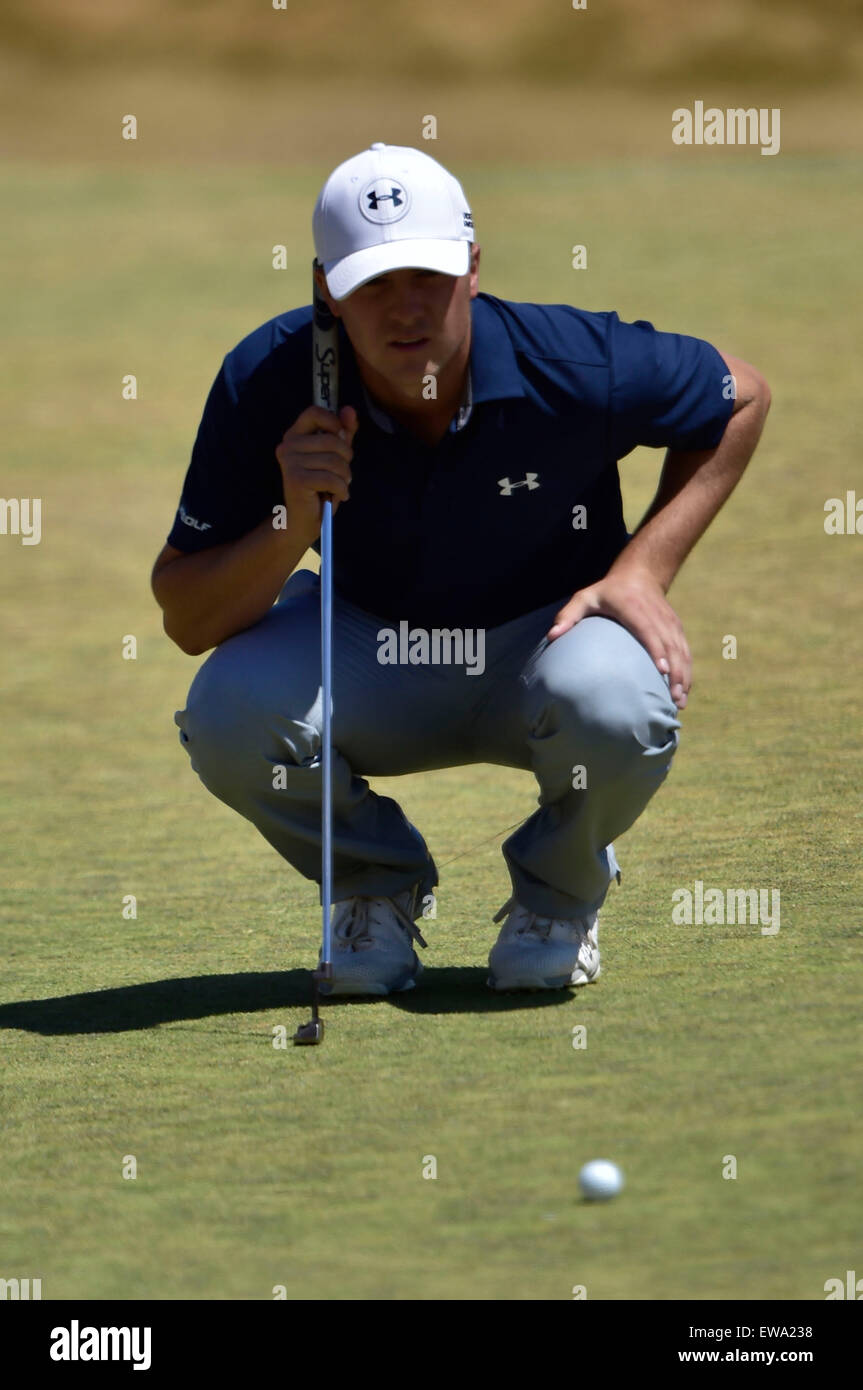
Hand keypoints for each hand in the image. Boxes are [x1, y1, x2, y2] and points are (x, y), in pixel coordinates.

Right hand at [275, 404, 357, 537]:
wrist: (304, 520)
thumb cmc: (320, 487)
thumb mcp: (335, 456)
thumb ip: (343, 432)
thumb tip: (349, 410)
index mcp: (294, 435)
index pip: (314, 412)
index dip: (334, 422)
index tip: (342, 438)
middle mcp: (288, 445)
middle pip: (331, 439)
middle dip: (346, 459)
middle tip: (343, 474)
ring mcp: (289, 462)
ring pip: (334, 461)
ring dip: (345, 477)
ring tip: (340, 486)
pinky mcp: (296, 479)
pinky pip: (331, 478)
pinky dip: (341, 490)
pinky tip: (338, 496)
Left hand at [547, 565, 690, 708]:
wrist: (640, 574)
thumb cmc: (607, 592)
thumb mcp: (585, 597)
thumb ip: (568, 615)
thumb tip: (551, 636)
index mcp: (634, 609)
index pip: (649, 631)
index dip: (657, 650)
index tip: (661, 671)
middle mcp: (656, 616)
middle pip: (670, 646)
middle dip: (675, 673)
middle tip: (674, 700)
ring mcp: (669, 622)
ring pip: (681, 651)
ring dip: (683, 676)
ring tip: (680, 702)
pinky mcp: (676, 628)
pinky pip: (685, 651)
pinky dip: (687, 671)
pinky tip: (684, 690)